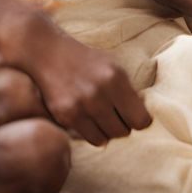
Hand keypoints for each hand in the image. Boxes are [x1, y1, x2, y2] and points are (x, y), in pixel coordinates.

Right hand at [0, 7, 151, 145]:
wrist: (49, 54)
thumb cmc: (87, 61)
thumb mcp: (114, 67)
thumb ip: (128, 90)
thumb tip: (142, 118)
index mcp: (116, 78)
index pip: (141, 119)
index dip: (141, 120)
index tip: (136, 116)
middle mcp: (99, 94)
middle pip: (124, 131)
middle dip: (124, 126)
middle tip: (118, 116)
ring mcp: (80, 107)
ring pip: (107, 138)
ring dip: (108, 132)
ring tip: (104, 119)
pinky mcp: (65, 116)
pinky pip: (90, 138)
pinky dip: (94, 134)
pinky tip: (91, 121)